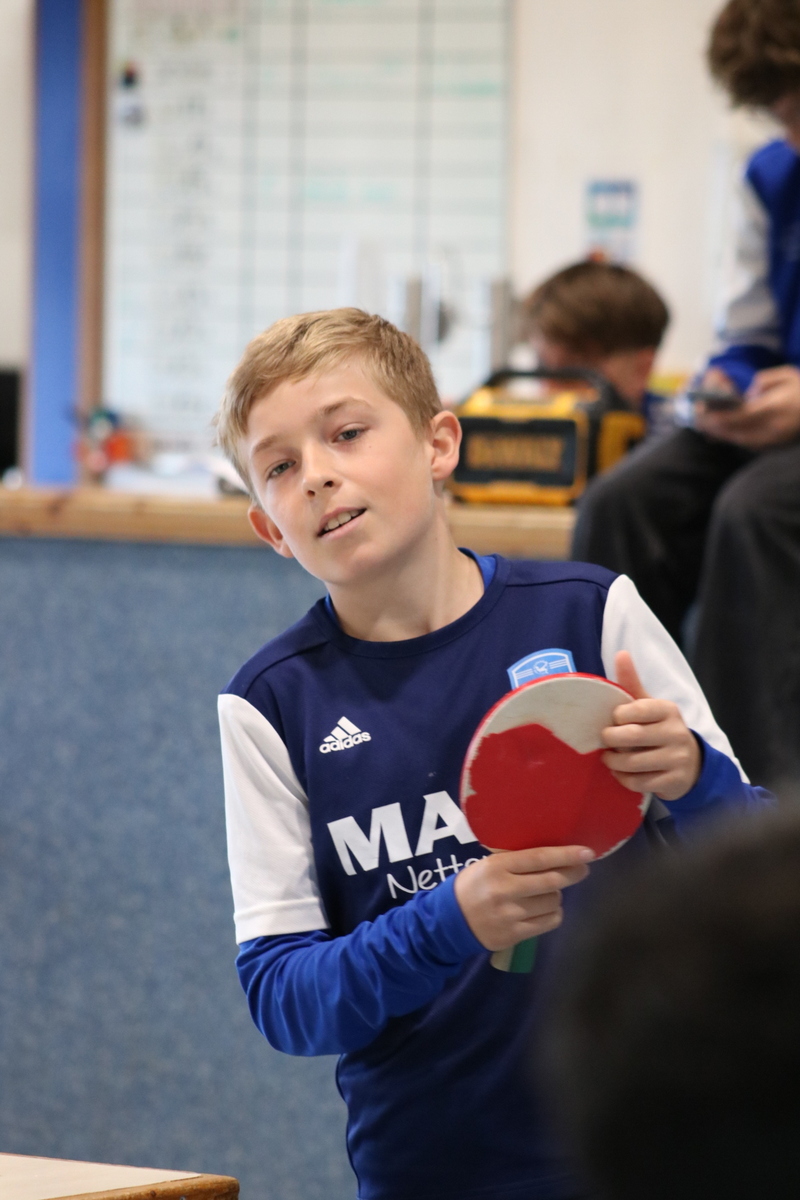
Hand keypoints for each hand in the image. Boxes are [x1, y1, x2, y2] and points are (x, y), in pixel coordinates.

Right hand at [454, 845, 593, 951]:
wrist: (450, 920)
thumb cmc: (475, 884)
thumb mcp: (489, 864)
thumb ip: (518, 860)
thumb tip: (556, 855)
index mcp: (497, 866)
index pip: (539, 858)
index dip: (566, 855)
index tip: (587, 852)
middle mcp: (504, 890)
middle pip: (551, 881)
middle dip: (572, 873)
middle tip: (583, 869)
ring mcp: (510, 915)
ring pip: (552, 902)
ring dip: (557, 896)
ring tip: (548, 893)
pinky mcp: (515, 935)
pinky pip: (548, 922)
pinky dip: (553, 913)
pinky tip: (545, 909)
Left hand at [602, 651, 700, 801]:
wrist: (691, 765)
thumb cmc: (661, 730)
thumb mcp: (650, 706)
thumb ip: (632, 683)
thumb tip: (621, 653)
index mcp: (668, 710)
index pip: (637, 709)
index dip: (617, 716)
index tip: (613, 720)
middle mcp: (676, 733)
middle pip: (632, 737)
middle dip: (610, 739)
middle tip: (604, 740)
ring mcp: (677, 759)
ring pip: (633, 762)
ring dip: (613, 762)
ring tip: (608, 757)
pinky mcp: (673, 781)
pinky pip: (639, 782)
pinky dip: (623, 779)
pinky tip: (620, 773)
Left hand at [695, 366, 799, 448]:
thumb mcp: (789, 375)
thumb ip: (766, 381)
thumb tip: (750, 392)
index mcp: (775, 409)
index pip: (741, 416)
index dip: (721, 417)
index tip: (705, 413)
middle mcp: (772, 428)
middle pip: (737, 432)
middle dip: (716, 427)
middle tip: (701, 420)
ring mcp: (774, 440)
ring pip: (741, 441)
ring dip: (723, 435)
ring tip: (707, 427)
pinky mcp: (775, 446)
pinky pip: (749, 444)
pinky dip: (734, 438)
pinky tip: (724, 432)